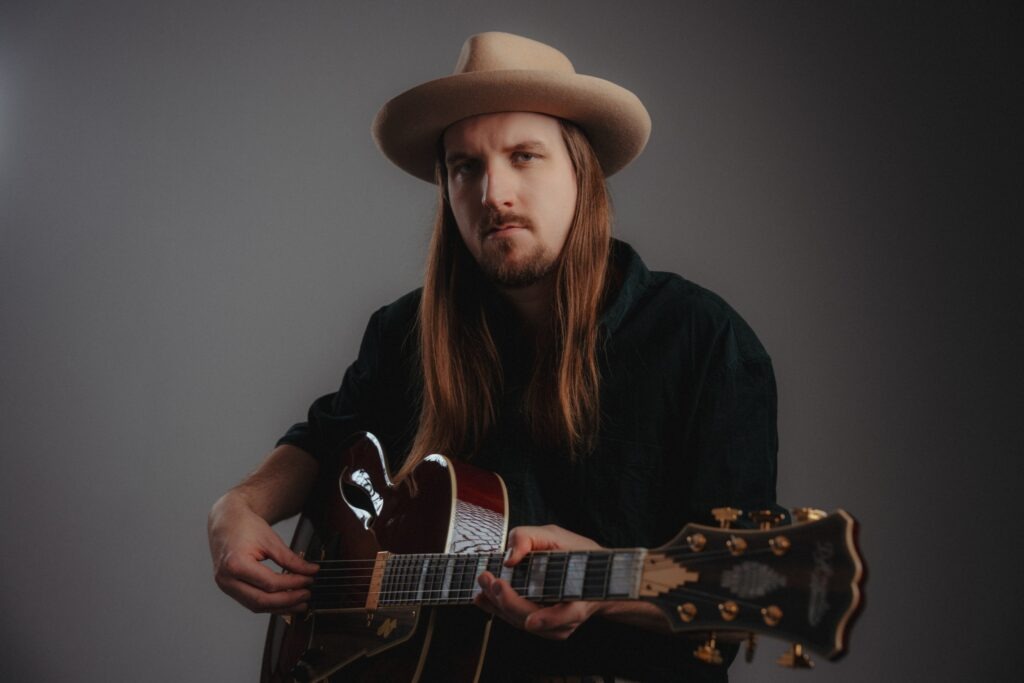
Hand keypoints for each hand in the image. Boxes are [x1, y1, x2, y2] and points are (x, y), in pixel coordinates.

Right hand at [208, 493, 318, 613]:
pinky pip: (251, 602)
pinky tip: (285, 602)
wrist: (226, 522)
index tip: (309, 580)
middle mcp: (226, 579)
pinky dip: (270, 605)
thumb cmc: (245, 526)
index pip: (270, 583)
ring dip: (280, 607)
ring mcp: (225, 586)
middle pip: (262, 600)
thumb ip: (290, 559)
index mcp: (236, 564)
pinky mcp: (229, 589)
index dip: (293, 584)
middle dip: (288, 600)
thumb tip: (310, 571)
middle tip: (307, 595)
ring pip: (256, 606)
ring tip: (300, 604)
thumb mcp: (270, 540)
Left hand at [473, 524, 603, 639]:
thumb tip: (509, 559)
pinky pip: (516, 620)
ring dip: (498, 604)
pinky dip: (497, 609)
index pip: (568, 614)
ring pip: (521, 621)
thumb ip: (529, 538)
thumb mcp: (555, 535)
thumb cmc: (573, 552)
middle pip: (534, 617)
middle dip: (509, 602)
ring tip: (483, 583)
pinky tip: (482, 598)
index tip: (531, 621)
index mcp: (581, 595)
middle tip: (490, 580)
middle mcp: (568, 617)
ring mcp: (553, 625)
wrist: (588, 572)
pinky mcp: (538, 625)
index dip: (550, 619)